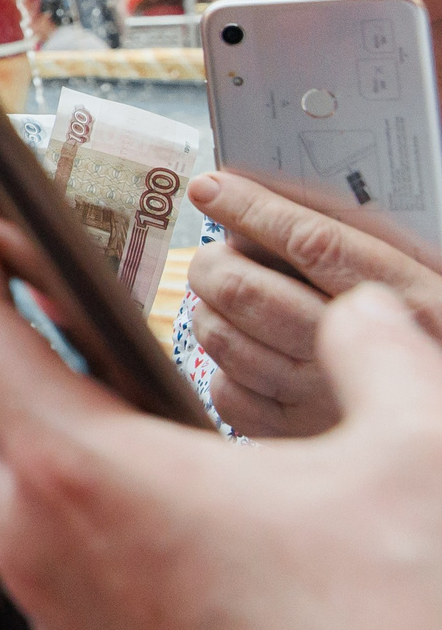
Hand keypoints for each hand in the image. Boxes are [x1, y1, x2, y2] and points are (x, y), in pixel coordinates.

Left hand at [0, 214, 441, 629]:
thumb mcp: (411, 464)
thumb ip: (380, 357)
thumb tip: (366, 314)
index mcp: (86, 479)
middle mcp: (44, 550)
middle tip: (8, 300)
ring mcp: (60, 616)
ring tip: (76, 385)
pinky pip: (30, 559)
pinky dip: (44, 500)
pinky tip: (128, 486)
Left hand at [186, 170, 441, 437]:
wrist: (437, 426)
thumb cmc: (429, 335)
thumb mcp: (419, 280)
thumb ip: (356, 247)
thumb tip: (264, 215)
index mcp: (406, 302)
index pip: (312, 243)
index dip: (250, 210)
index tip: (210, 189)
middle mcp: (363, 360)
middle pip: (244, 291)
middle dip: (214, 263)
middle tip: (217, 258)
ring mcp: (321, 404)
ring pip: (221, 337)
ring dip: (211, 311)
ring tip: (233, 305)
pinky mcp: (294, 439)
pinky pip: (224, 391)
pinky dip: (225, 369)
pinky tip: (254, 359)